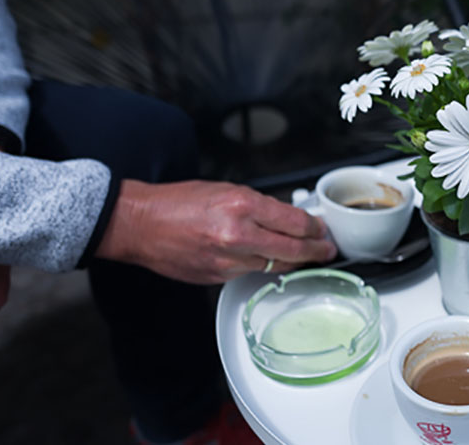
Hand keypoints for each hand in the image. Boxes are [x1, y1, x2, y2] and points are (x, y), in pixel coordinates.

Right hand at [96, 180, 337, 284]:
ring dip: (290, 260)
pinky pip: (250, 273)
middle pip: (294, 249)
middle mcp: (238, 235)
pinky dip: (260, 266)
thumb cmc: (178, 203)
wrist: (140, 224)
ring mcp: (228, 260)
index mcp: (242, 206)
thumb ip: (260, 206)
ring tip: (302, 255)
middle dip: (316, 251)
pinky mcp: (218, 277)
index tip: (323, 231)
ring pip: (274, 265)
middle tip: (327, 251)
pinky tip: (263, 259)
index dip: (316, 229)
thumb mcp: (226, 190)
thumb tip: (288, 218)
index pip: (296, 222)